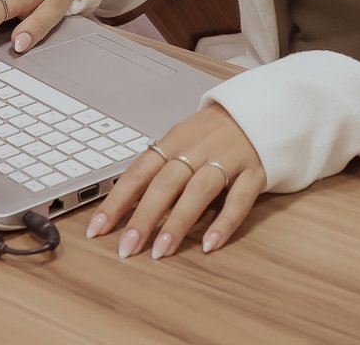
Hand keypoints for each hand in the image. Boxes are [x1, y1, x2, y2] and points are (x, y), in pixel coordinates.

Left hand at [85, 103, 265, 258]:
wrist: (261, 108)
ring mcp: (228, 158)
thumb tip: (122, 205)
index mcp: (175, 140)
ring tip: (161, 251)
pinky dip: (225, 222)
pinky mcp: (255, 171)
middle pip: (166, 183)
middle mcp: (199, 148)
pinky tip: (209, 244)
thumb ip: (158, 169)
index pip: (139, 172)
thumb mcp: (182, 141)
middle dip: (143, 217)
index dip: (117, 201)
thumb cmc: (214, 132)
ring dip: (178, 222)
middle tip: (127, 248)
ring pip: (199, 190)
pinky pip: (240, 199)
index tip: (98, 229)